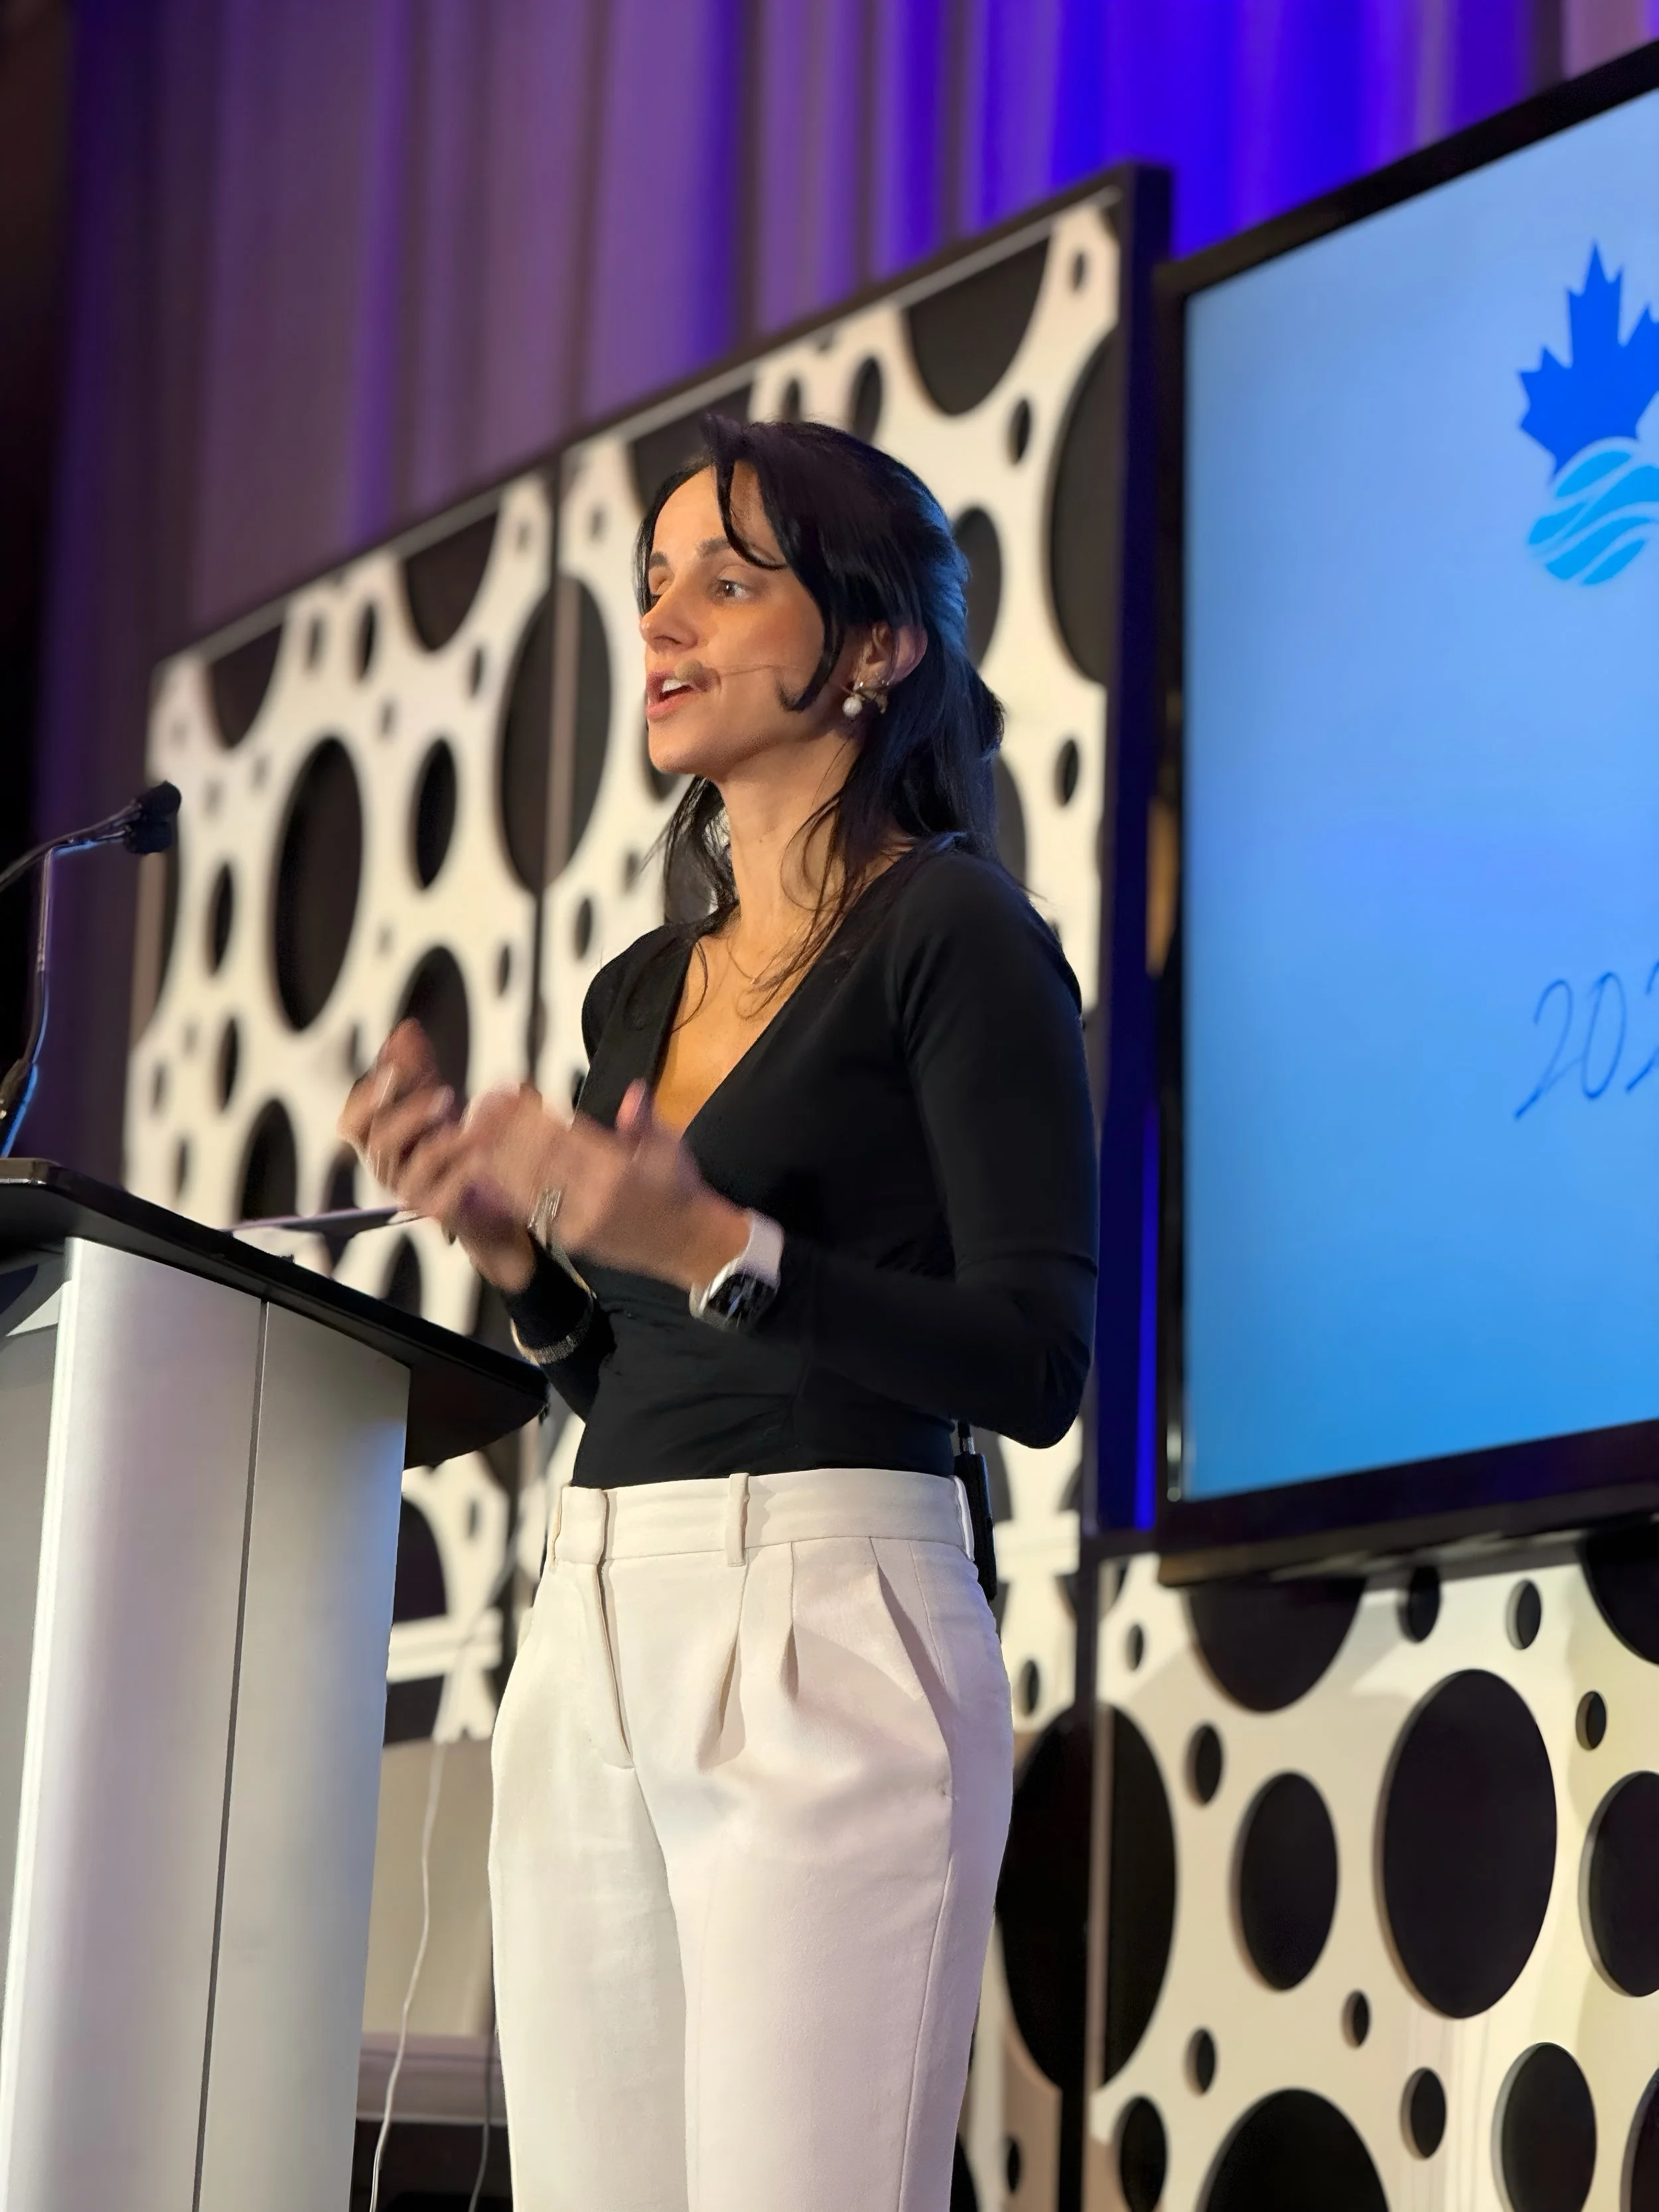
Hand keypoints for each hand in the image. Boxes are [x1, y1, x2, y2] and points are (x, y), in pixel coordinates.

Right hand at [337, 1022, 536, 1289]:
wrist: (489, 1199)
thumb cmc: (451, 1144)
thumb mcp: (435, 1101)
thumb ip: (417, 1067)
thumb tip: (406, 1028)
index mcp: (378, 1141)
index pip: (351, 1123)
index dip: (366, 1099)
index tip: (394, 1070)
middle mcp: (386, 1169)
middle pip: (379, 1143)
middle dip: (408, 1115)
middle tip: (446, 1092)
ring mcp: (410, 1193)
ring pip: (412, 1168)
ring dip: (441, 1141)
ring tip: (469, 1123)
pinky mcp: (437, 1213)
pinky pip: (442, 1197)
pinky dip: (461, 1174)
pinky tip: (481, 1156)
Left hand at [446, 1078, 750, 1293]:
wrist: (691, 1244)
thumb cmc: (679, 1189)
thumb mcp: (671, 1148)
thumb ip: (644, 1122)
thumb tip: (633, 1093)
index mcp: (619, 1170)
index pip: (565, 1136)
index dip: (533, 1114)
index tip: (512, 1091)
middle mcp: (595, 1197)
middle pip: (539, 1158)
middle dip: (507, 1130)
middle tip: (483, 1105)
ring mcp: (580, 1221)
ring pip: (528, 1185)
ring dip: (498, 1157)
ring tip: (476, 1131)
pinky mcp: (571, 1239)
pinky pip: (531, 1211)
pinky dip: (507, 1190)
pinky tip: (487, 1171)